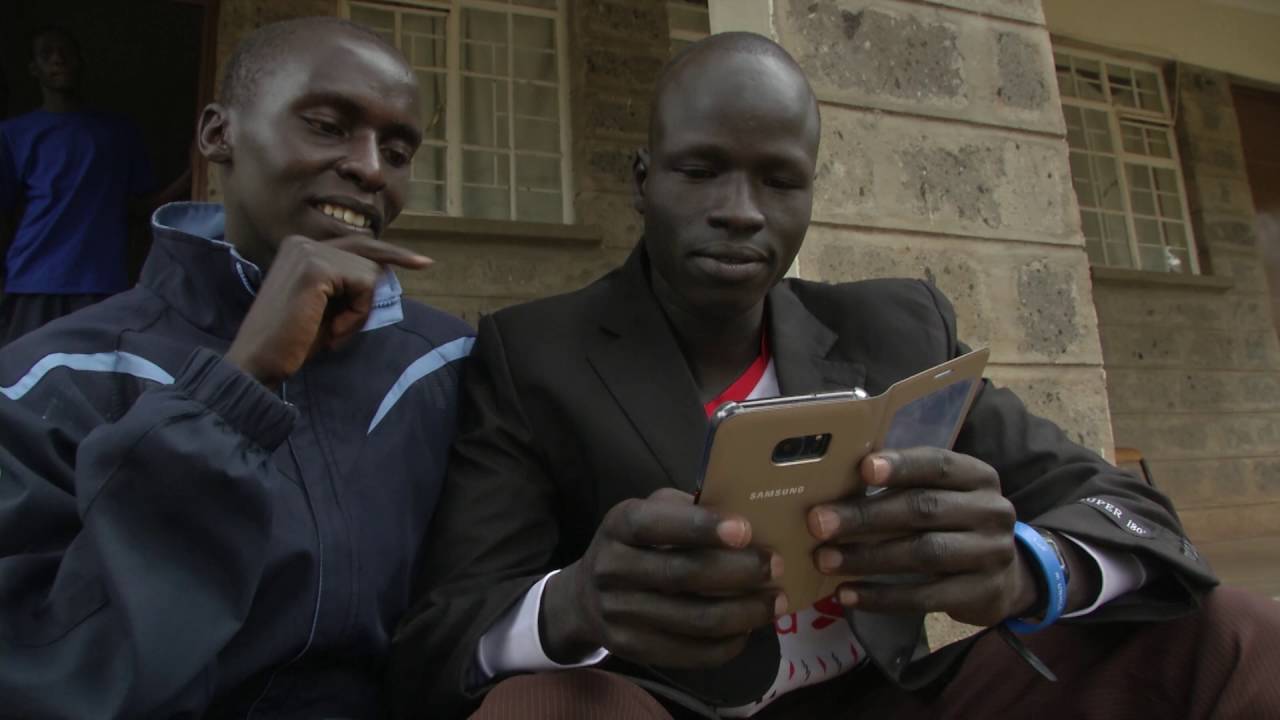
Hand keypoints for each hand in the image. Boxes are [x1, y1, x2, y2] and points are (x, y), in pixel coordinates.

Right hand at [225, 235, 430, 386]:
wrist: (259, 361)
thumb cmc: (294, 340)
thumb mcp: (327, 307)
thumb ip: (348, 285)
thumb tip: (384, 272)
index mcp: (302, 248)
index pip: (358, 244)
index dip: (392, 254)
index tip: (424, 263)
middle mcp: (303, 242)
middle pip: (369, 254)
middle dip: (377, 285)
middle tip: (394, 289)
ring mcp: (308, 251)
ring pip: (369, 274)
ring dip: (359, 311)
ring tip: (332, 330)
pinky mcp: (315, 268)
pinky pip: (364, 285)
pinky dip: (356, 314)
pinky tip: (333, 329)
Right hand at [540, 488, 786, 667]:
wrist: (586, 598)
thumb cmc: (637, 544)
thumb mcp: (652, 512)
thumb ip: (689, 509)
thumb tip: (748, 514)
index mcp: (619, 524)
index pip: (657, 525)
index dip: (701, 527)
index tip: (745, 530)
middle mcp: (612, 568)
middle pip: (682, 575)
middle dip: (739, 572)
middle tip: (776, 566)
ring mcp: (619, 613)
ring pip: (694, 619)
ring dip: (745, 612)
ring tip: (775, 602)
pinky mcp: (633, 648)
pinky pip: (691, 652)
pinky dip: (729, 642)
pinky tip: (749, 627)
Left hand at [806, 448, 1037, 626]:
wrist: (1006, 577)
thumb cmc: (954, 525)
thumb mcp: (942, 496)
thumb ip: (903, 488)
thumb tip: (835, 483)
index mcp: (977, 477)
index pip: (938, 464)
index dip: (901, 466)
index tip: (863, 469)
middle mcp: (991, 511)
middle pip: (923, 509)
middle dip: (865, 516)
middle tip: (818, 523)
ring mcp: (992, 554)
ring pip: (923, 553)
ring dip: (867, 557)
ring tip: (825, 560)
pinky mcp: (983, 594)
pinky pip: (926, 597)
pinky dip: (882, 597)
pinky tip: (848, 594)